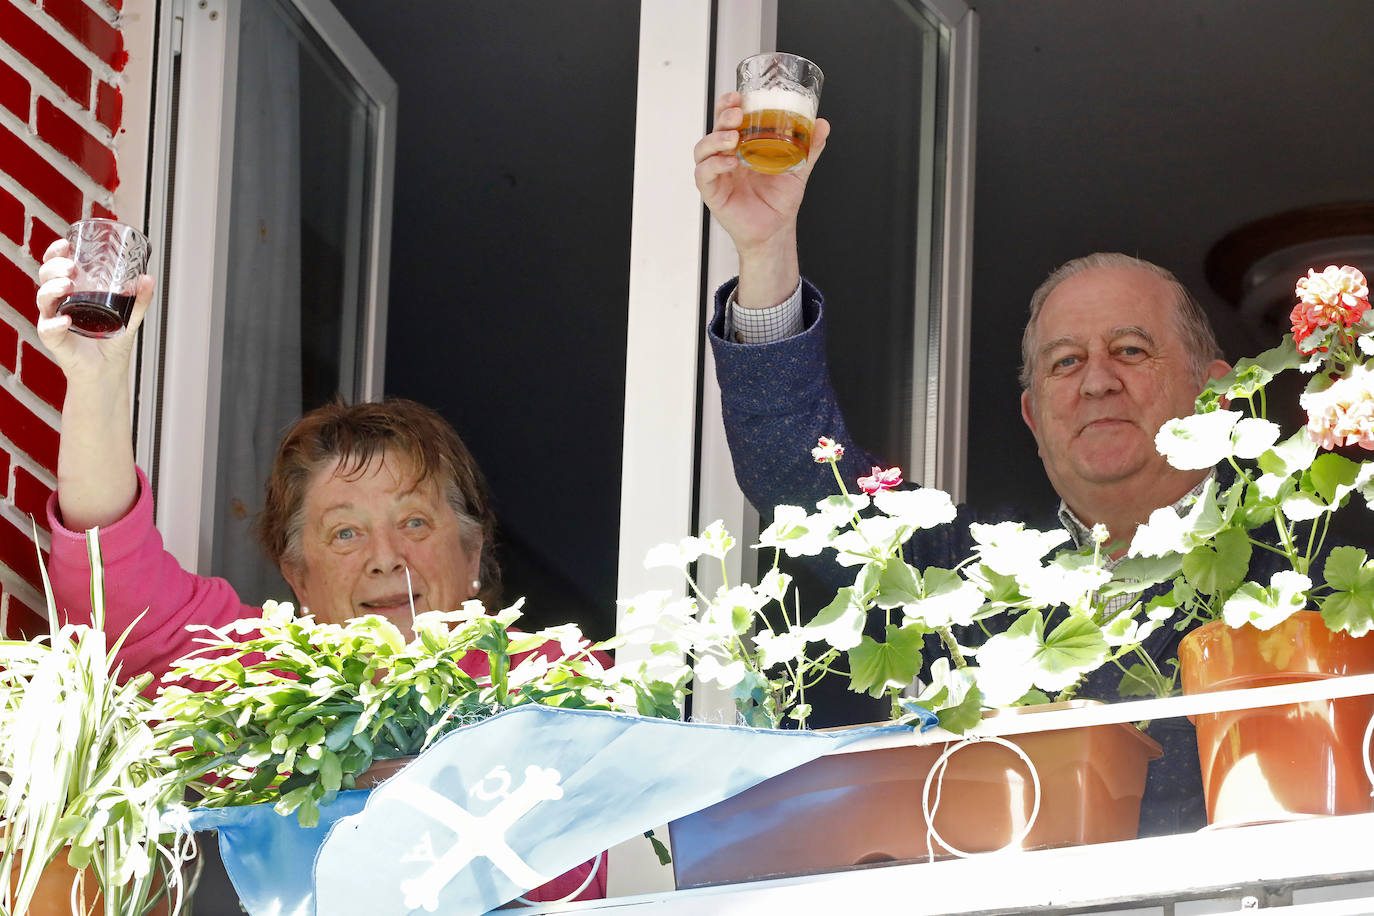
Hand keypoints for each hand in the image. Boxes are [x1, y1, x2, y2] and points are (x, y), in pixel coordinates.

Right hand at [35, 238, 154, 382]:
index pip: (57, 266)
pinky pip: (48, 329)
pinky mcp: (54, 340)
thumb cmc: (112, 341)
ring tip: (66, 285)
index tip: (65, 245)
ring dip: (51, 289)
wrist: (108, 370)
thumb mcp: (129, 316)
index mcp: (73, 291)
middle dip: (54, 267)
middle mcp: (60, 303)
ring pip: (43, 299)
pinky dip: (55, 323)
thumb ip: (139, 299)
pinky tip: (64, 320)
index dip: (56, 253)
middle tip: (70, 267)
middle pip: (46, 277)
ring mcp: (54, 320)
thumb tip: (149, 278)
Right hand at [693, 91, 829, 307]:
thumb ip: (809, 147)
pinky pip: (704, 174)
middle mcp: (726, 157)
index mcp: (742, 146)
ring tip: (733, 138)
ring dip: (715, 139)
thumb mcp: (798, 168)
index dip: (728, 104)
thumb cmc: (780, 200)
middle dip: (722, 116)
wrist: (776, 230)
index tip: (739, 96)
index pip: (728, 118)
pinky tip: (729, 162)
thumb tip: (822, 124)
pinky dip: (714, 165)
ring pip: (703, 149)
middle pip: (714, 128)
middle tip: (737, 114)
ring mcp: (717, 174)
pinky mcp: (712, 193)